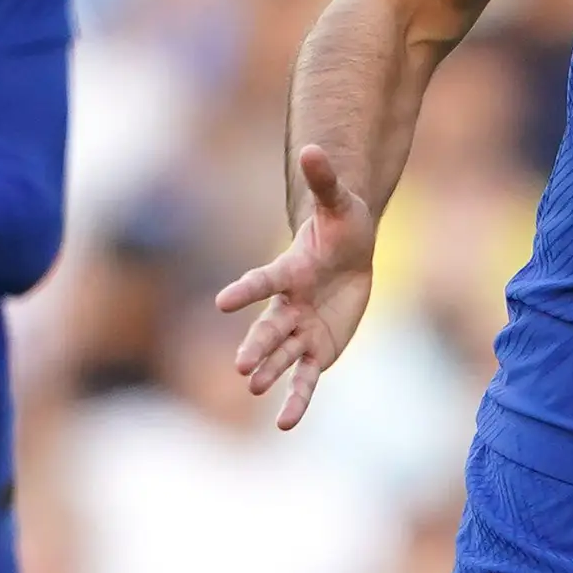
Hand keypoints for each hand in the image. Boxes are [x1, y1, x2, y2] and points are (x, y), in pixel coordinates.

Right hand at [215, 144, 379, 430]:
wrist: (349, 254)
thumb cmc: (342, 226)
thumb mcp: (340, 204)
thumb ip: (325, 181)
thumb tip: (316, 148)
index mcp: (290, 271)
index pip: (264, 281)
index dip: (246, 291)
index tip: (222, 302)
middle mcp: (287, 305)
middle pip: (269, 327)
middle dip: (257, 345)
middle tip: (243, 365)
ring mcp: (300, 331)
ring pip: (282, 356)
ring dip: (270, 373)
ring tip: (255, 390)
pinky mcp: (316, 351)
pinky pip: (305, 379)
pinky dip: (296, 400)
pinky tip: (285, 423)